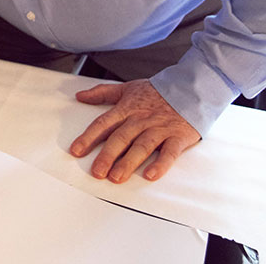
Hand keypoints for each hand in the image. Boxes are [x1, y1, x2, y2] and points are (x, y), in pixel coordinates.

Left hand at [69, 79, 199, 182]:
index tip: (76, 150)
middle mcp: (141, 119)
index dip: (89, 137)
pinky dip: (160, 164)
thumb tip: (80, 95)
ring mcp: (159, 128)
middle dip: (107, 155)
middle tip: (97, 172)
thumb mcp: (126, 88)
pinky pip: (169, 153)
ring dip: (128, 162)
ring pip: (141, 146)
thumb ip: (102, 92)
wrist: (189, 89)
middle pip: (121, 138)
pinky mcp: (178, 137)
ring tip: (116, 177)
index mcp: (127, 109)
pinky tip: (150, 175)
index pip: (103, 123)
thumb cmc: (156, 92)